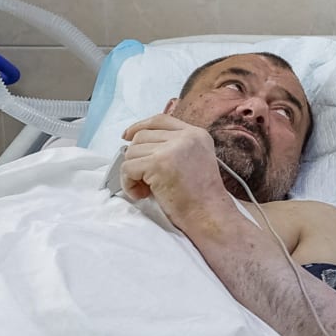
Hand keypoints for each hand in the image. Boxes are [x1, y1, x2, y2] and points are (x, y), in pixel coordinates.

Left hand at [117, 114, 235, 232]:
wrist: (209, 216)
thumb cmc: (200, 198)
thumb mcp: (194, 161)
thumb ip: (174, 148)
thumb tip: (137, 144)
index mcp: (197, 134)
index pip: (160, 120)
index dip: (139, 126)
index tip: (126, 136)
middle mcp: (186, 137)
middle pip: (142, 136)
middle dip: (136, 158)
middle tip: (145, 180)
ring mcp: (172, 149)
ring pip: (132, 152)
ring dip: (132, 174)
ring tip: (146, 190)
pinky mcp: (158, 164)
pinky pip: (128, 168)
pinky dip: (128, 183)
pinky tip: (142, 194)